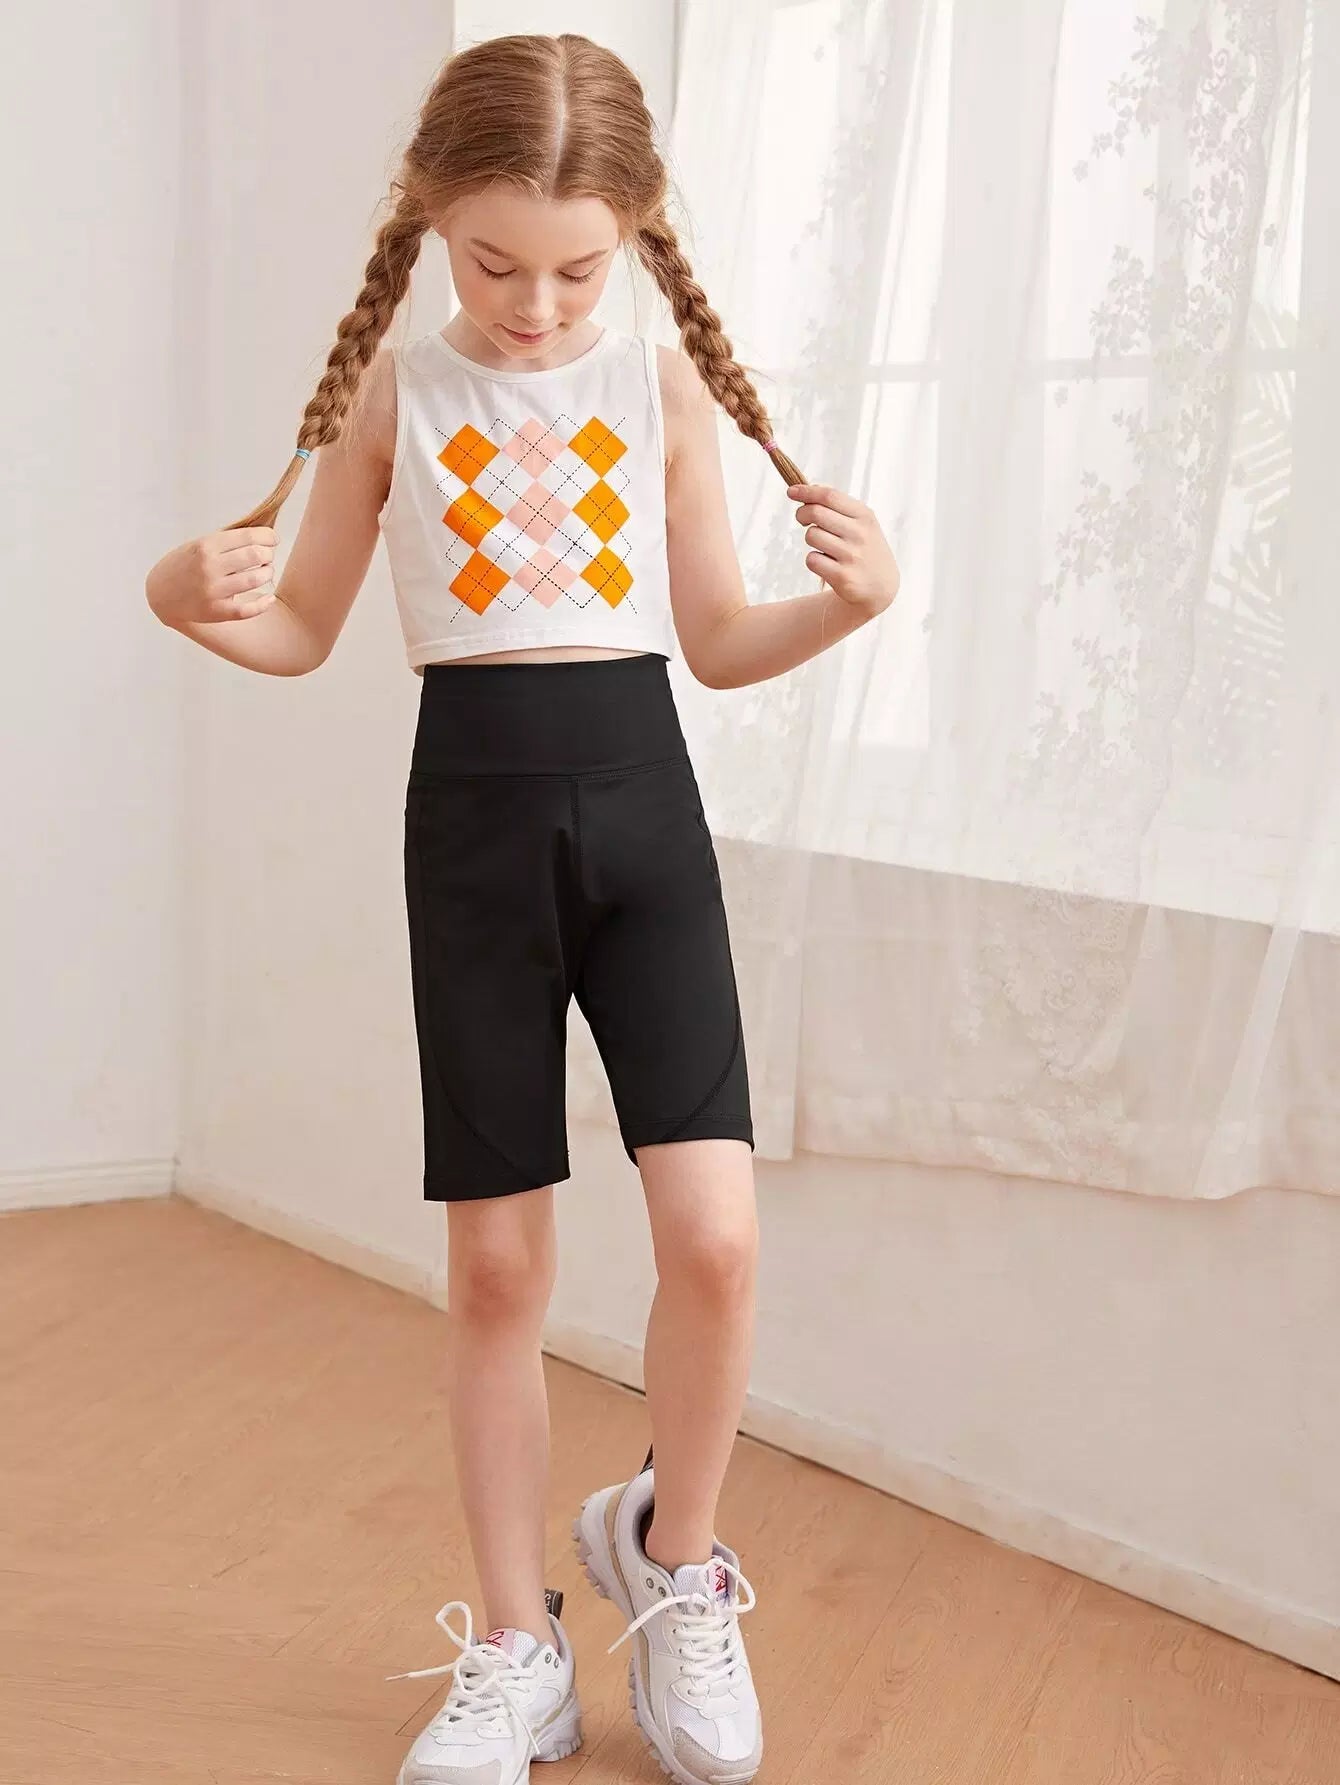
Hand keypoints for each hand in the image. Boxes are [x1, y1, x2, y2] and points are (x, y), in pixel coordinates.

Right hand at [146, 527, 278, 627]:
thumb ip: (225, 542)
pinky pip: (249, 609)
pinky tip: (269, 597)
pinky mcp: (217, 611)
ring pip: (256, 579)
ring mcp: (213, 590)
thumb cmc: (184, 566)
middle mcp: (210, 567)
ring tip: (266, 572)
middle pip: (255, 556)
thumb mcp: (198, 545)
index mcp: (206, 546)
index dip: (267, 537)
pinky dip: (264, 603)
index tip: (273, 539)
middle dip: (268, 554)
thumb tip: (261, 536)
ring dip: (268, 573)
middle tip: (267, 556)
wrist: (160, 594)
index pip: (248, 537)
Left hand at [786, 484, 898, 616]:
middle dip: (801, 514)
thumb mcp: (862, 523)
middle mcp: (860, 534)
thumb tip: (808, 490)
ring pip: (811, 535)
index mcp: (865, 516)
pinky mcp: (842, 577)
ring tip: (824, 546)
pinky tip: (826, 563)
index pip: (830, 496)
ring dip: (811, 539)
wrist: (881, 587)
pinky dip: (813, 560)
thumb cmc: (865, 548)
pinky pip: (811, 560)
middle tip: (802, 519)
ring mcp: (852, 556)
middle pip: (816, 512)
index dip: (807, 492)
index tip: (791, 491)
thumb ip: (839, 506)